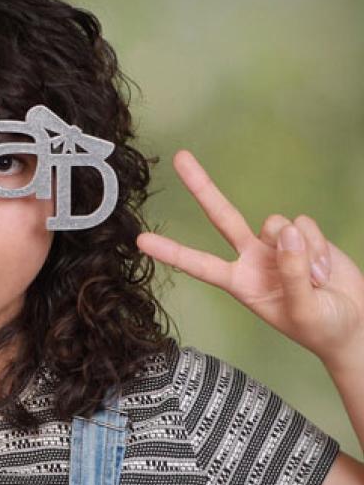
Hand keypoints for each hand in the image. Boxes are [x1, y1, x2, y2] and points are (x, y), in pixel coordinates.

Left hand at [136, 150, 363, 366]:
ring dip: (303, 250)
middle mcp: (250, 259)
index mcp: (239, 283)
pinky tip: (325, 270)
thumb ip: (293, 274)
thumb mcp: (303, 310)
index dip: (171, 251)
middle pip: (222, 216)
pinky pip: (304, 224)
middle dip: (202, 187)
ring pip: (276, 222)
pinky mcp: (300, 236)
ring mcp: (275, 245)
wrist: (351, 321)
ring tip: (316, 281)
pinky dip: (319, 246)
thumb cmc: (320, 326)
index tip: (141, 241)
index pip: (199, 264)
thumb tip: (285, 233)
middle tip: (180, 157)